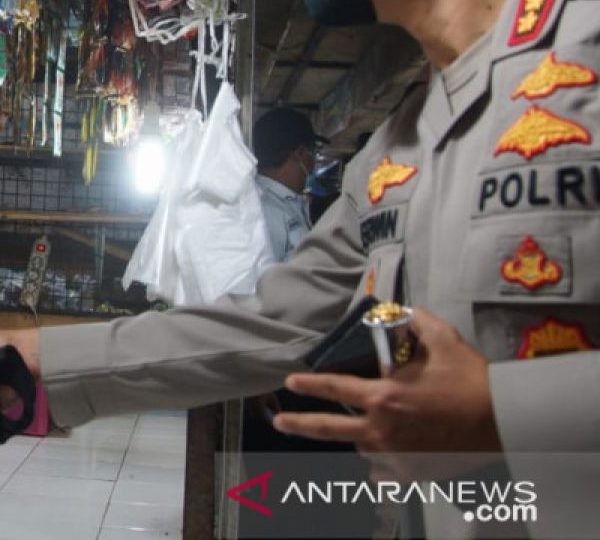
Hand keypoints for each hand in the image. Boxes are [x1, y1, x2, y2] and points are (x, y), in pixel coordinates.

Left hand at [273, 308, 501, 479]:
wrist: (505, 421)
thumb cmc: (472, 381)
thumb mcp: (444, 340)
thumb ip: (417, 322)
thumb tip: (402, 310)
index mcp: (384, 397)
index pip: (334, 387)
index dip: (309, 384)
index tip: (290, 382)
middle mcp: (382, 429)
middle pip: (328, 429)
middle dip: (299, 423)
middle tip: (280, 420)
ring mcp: (395, 455)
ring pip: (361, 448)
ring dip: (360, 437)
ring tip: (372, 428)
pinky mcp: (412, 474)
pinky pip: (384, 471)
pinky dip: (382, 464)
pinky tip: (387, 455)